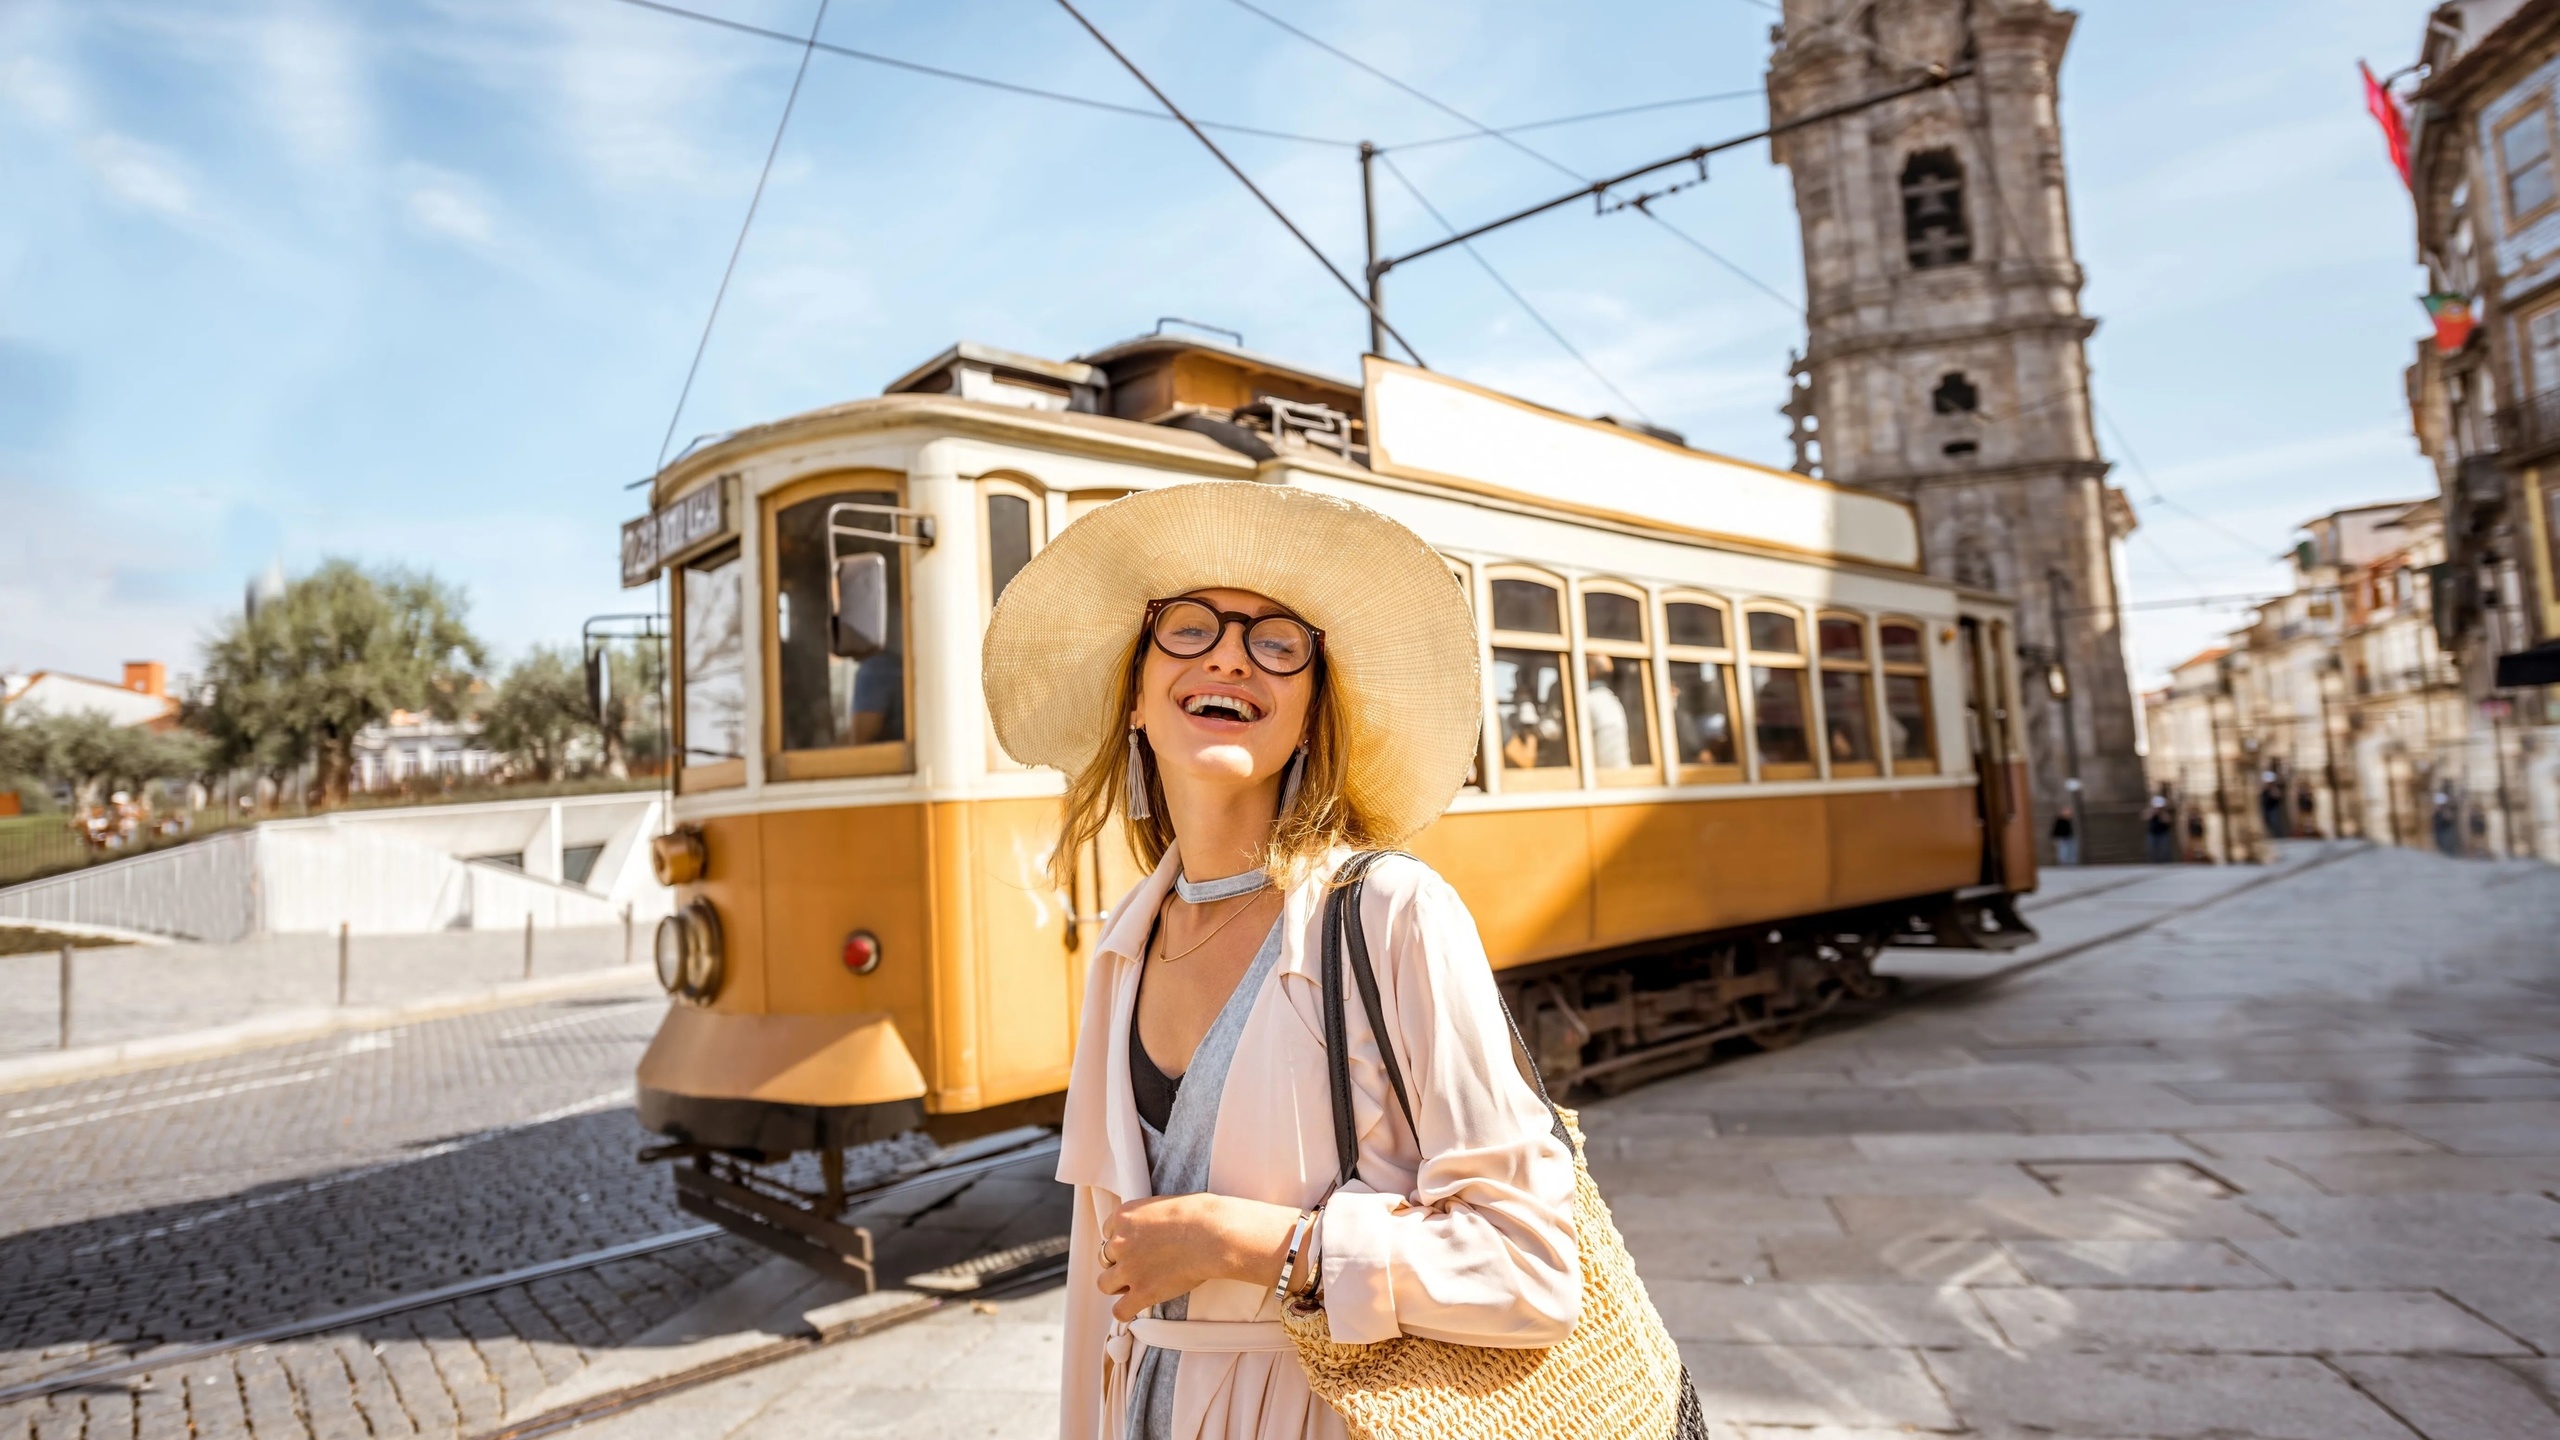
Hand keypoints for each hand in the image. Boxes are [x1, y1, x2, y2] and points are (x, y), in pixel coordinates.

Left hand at [1095, 1193, 1303, 1322]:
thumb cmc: (1199, 1215)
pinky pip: (1120, 1310)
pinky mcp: (1142, 1292)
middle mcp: (1120, 1242)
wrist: (1211, 1233)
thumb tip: (1156, 1229)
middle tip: (1140, 1265)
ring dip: (1118, 1285)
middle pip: (1104, 1258)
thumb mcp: (1164, 1205)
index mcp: (1124, 1216)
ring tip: (1136, 1285)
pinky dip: (1126, 1310)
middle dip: (1119, 1262)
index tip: (1135, 1246)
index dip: (1121, 1241)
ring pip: (1104, 1284)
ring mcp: (1129, 1269)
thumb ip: (1150, 1219)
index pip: (1107, 1232)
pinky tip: (1136, 1306)